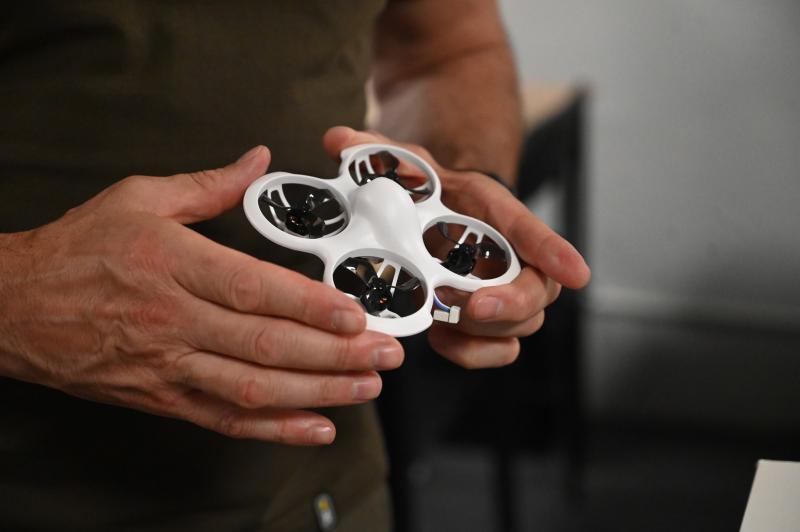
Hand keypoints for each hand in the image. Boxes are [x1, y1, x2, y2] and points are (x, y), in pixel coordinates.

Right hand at [0, 146, 404, 444]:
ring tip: (366, 388)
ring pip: (253, 387)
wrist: (14, 307)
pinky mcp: (163, 398)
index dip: (310, 306)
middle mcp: (173, 320)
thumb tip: (257, 160)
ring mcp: (169, 366)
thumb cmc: (79, 249)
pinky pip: (224, 419)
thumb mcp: (136, 199)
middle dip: (334, 354)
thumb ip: (206, 186)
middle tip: (384, 354)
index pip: (253, 289)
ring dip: (317, 393)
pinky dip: (273, 428)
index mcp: (172, 263)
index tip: (356, 313)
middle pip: (266, 345)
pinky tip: (317, 427)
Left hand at [322, 127, 589, 367]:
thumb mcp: (399, 161)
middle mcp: (508, 253)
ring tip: (443, 323)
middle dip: (510, 304)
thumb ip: (374, 151)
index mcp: (492, 211)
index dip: (555, 252)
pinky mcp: (484, 318)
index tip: (577, 274)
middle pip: (539, 290)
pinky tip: (440, 339)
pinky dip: (472, 352)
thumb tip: (337, 139)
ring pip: (523, 325)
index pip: (531, 230)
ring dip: (485, 333)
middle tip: (469, 305)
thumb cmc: (421, 186)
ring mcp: (501, 289)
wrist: (428, 206)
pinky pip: (498, 348)